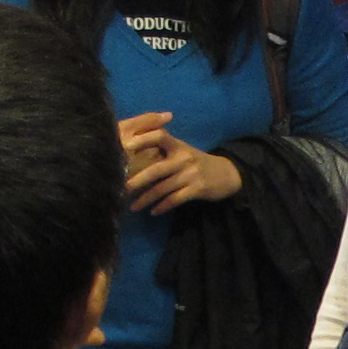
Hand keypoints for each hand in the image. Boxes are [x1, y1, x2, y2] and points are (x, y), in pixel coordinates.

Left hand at [119, 113, 239, 212]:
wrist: (226, 174)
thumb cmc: (197, 162)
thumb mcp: (183, 150)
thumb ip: (163, 147)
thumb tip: (134, 147)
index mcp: (178, 145)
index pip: (158, 136)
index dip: (142, 140)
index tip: (124, 148)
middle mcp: (183, 158)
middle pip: (156, 169)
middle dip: (136, 181)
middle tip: (120, 189)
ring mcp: (191, 174)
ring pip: (163, 188)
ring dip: (146, 199)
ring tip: (133, 207)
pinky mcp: (197, 188)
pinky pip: (175, 199)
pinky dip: (163, 206)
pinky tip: (153, 212)